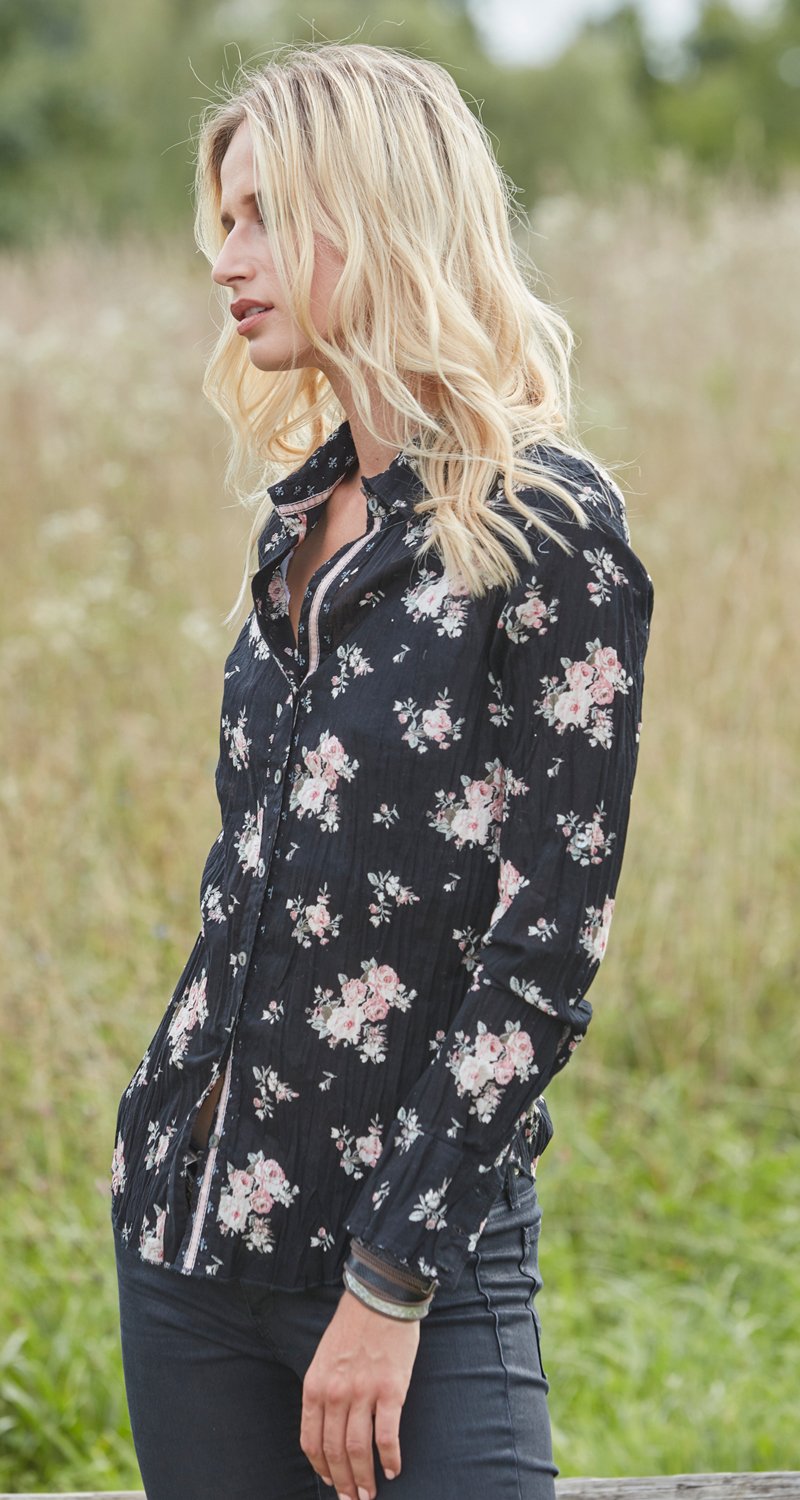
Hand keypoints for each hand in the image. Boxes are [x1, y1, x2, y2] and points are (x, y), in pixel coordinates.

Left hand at [301, 1286, 420, 1498]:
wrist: (380, 1297)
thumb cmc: (353, 1326)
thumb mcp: (324, 1358)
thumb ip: (323, 1392)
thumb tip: (328, 1428)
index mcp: (315, 1386)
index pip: (311, 1441)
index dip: (320, 1468)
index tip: (329, 1481)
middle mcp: (336, 1393)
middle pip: (335, 1452)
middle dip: (342, 1482)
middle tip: (352, 1499)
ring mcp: (363, 1393)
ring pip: (359, 1450)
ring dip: (364, 1478)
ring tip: (370, 1493)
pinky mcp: (391, 1390)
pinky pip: (387, 1436)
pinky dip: (391, 1459)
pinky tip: (394, 1470)